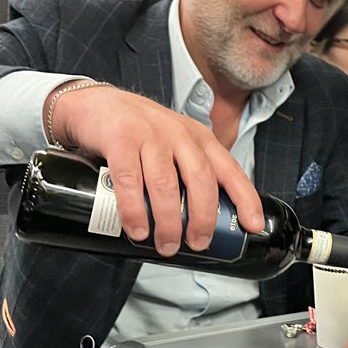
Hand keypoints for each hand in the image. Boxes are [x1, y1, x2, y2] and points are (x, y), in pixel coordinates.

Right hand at [46, 83, 263, 254]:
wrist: (95, 103)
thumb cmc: (138, 130)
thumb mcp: (175, 144)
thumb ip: (188, 172)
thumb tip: (201, 221)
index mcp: (199, 139)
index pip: (230, 170)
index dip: (245, 199)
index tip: (252, 225)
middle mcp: (179, 135)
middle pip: (201, 180)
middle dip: (203, 218)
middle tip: (198, 243)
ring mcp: (150, 136)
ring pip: (166, 184)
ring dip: (169, 220)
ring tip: (167, 244)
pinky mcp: (120, 139)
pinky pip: (130, 180)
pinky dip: (134, 209)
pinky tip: (137, 228)